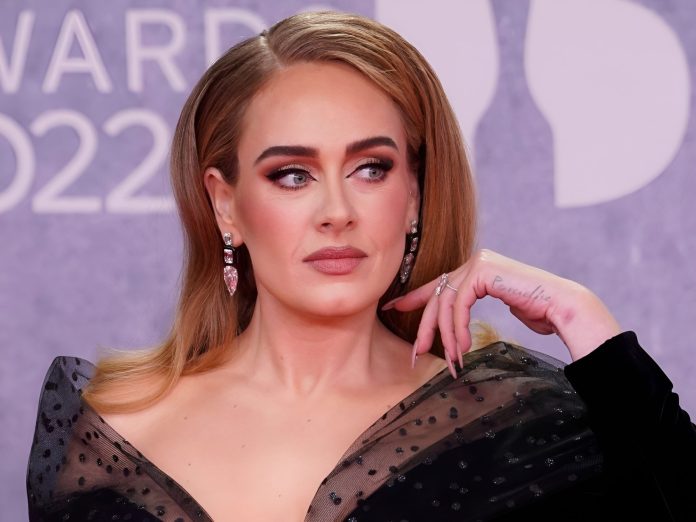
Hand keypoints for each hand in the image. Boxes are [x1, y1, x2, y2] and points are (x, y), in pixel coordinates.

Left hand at [383, 249, 620, 376]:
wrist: (565, 308)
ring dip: (446, 337)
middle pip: (438, 297)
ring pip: (445, 303)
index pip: (439, 284)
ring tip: (452, 363)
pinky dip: (457, 330)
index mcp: (477, 268)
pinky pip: (458, 304)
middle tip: (416, 354)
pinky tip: (463, 349)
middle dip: (425, 328)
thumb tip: (455, 319)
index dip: (414, 298)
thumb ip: (474, 305)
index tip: (393, 307)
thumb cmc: (539, 312)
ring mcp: (479, 263)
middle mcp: (475, 261)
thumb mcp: (499, 307)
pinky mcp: (483, 271)